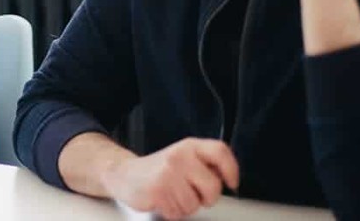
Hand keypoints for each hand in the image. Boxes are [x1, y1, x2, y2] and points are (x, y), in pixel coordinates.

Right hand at [101, 137, 238, 219]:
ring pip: (195, 204)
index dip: (231, 169)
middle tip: (196, 195)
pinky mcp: (158, 190)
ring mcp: (169, 173)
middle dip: (207, 198)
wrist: (127, 174)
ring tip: (175, 195)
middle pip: (213, 186)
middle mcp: (181, 156)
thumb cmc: (161, 168)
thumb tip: (226, 176)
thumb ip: (204, 163)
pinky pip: (178, 213)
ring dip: (186, 206)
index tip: (232, 182)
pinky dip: (173, 212)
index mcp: (191, 146)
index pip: (220, 151)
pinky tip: (165, 200)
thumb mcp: (184, 157)